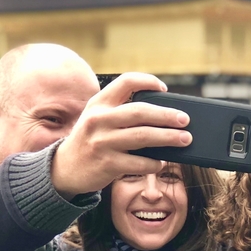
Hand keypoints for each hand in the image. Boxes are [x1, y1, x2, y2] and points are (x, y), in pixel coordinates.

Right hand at [50, 72, 192, 198]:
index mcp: (99, 103)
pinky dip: (154, 163)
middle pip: (140, 111)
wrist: (65, 169)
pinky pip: (139, 163)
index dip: (148, 81)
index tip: (164, 89)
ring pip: (143, 137)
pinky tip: (161, 162)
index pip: (126, 82)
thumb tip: (163, 115)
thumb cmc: (90, 141)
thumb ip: (120, 112)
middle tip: (185, 120)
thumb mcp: (97, 119)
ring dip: (168, 138)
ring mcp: (103, 142)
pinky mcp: (108, 164)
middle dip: (167, 115)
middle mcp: (99, 120)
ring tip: (184, 139)